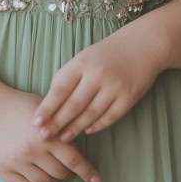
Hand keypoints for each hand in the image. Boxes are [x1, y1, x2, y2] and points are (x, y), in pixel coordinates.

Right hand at [0, 86, 101, 181]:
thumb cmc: (17, 102)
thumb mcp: (44, 107)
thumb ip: (60, 123)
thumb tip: (78, 138)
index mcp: (45, 134)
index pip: (73, 159)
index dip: (87, 171)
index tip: (96, 179)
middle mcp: (32, 151)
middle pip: (61, 173)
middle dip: (71, 173)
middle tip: (74, 170)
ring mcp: (17, 162)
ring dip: (56, 181)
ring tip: (60, 176)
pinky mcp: (4, 169)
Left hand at [32, 22, 166, 142]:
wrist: (144, 44)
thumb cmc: (108, 52)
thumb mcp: (86, 56)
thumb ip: (70, 76)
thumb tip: (51, 102)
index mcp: (83, 62)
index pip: (60, 88)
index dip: (47, 107)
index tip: (36, 121)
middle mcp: (97, 74)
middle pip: (73, 104)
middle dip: (57, 123)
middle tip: (44, 137)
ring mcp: (114, 86)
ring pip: (90, 114)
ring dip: (75, 128)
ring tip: (63, 138)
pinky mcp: (129, 97)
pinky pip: (109, 117)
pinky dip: (97, 126)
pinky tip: (87, 131)